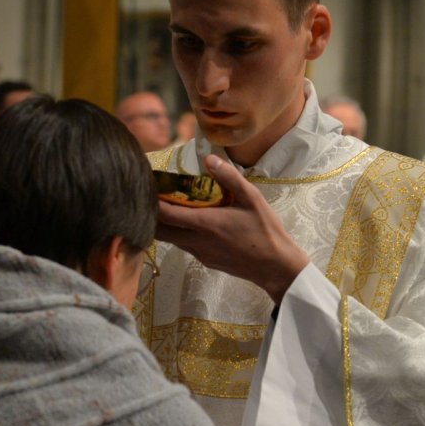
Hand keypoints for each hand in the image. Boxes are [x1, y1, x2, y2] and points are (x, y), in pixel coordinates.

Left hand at [156, 155, 308, 303]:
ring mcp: (200, 254)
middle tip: (155, 197)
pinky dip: (180, 234)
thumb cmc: (265, 231)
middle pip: (160, 231)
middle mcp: (197, 241)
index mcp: (205, 224)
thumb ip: (229, 177)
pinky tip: (192, 223)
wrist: (275, 266)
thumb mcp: (252, 199)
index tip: (148, 187)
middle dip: (152, 215)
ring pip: (172, 240)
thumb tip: (209, 159)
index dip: (152, 201)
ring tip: (171, 206)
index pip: (166, 214)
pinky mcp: (206, 261)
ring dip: (166, 225)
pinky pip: (185, 246)